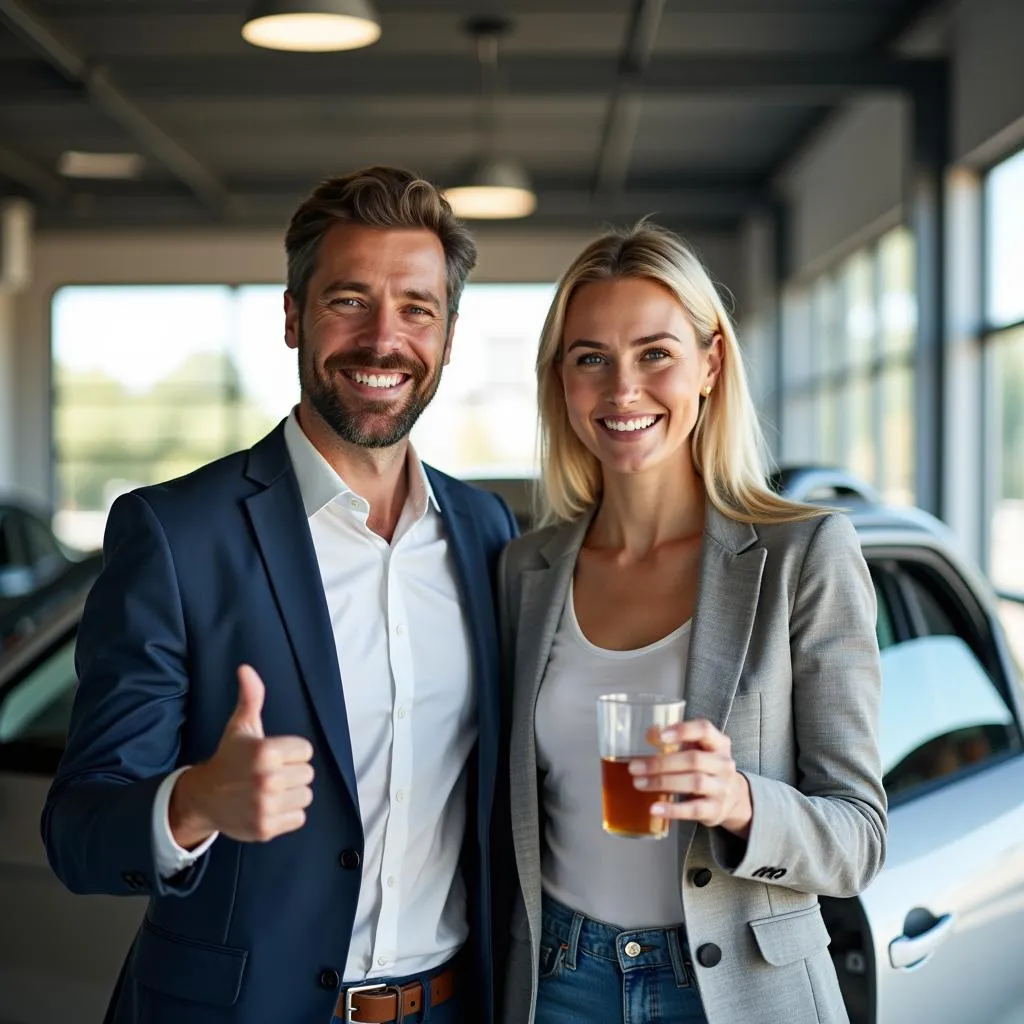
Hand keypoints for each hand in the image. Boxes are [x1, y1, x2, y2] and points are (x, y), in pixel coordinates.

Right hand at [168, 665, 314, 847]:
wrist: (204, 797)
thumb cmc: (229, 758)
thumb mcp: (240, 726)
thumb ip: (251, 697)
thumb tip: (246, 668)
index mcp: (266, 752)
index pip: (306, 751)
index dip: (291, 752)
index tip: (272, 755)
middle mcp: (267, 780)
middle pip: (307, 774)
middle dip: (292, 773)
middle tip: (268, 774)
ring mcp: (266, 807)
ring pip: (305, 796)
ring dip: (291, 794)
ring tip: (269, 790)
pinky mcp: (266, 828)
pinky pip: (299, 817)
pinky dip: (288, 814)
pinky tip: (269, 806)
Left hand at [630, 718, 752, 837]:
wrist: (732, 797)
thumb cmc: (705, 766)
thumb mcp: (696, 748)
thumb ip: (674, 740)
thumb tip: (649, 733)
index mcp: (719, 743)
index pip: (704, 730)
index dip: (683, 731)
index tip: (661, 736)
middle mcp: (723, 764)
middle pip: (693, 760)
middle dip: (661, 763)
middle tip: (634, 767)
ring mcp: (722, 788)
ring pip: (693, 783)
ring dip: (663, 782)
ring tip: (639, 783)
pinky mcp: (715, 810)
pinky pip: (693, 809)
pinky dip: (673, 809)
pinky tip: (654, 808)